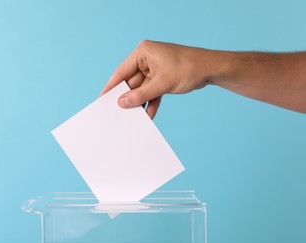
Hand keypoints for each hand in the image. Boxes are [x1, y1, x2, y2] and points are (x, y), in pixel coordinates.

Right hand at [101, 40, 218, 117]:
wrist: (211, 69)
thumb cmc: (188, 68)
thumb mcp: (161, 84)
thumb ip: (140, 95)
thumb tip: (122, 103)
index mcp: (143, 52)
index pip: (122, 71)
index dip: (112, 86)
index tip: (102, 98)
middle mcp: (147, 59)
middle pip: (131, 82)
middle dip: (128, 98)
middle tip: (118, 112)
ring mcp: (155, 69)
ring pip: (142, 89)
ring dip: (140, 103)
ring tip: (133, 117)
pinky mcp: (163, 78)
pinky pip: (152, 92)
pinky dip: (151, 102)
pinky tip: (148, 115)